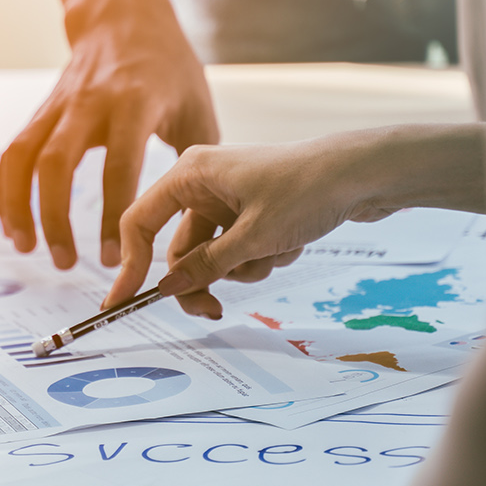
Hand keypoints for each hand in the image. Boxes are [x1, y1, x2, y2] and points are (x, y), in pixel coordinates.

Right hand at [0, 0, 219, 269]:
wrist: (124, 19)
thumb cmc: (167, 67)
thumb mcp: (197, 107)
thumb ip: (195, 165)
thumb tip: (196, 223)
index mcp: (135, 104)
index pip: (119, 167)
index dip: (113, 215)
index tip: (116, 258)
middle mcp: (90, 104)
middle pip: (57, 164)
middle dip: (55, 218)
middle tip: (64, 262)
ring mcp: (59, 106)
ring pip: (23, 158)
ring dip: (18, 207)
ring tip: (25, 247)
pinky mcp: (41, 112)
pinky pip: (14, 154)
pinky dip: (8, 192)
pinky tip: (14, 224)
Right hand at [103, 124, 485, 316]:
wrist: (363, 173)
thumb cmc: (306, 190)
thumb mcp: (252, 237)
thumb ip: (206, 265)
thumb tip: (168, 288)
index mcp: (190, 174)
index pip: (140, 222)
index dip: (129, 264)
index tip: (121, 302)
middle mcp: (204, 184)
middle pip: (180, 249)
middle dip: (203, 279)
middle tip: (213, 312)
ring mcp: (229, 198)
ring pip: (214, 256)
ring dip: (243, 268)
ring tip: (277, 253)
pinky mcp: (252, 211)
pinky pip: (241, 250)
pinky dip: (263, 256)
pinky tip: (291, 242)